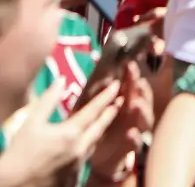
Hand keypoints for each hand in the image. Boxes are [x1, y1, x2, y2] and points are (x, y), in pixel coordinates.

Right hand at [0, 78, 121, 186]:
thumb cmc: (20, 152)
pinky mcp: (75, 176)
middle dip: (110, 113)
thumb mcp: (32, 122)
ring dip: (99, 130)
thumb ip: (48, 100)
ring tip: (103, 120)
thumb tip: (61, 80)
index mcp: (71, 134)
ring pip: (94, 143)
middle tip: (119, 101)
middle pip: (101, 127)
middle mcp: (80, 149)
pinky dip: (87, 147)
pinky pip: (86, 158)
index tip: (116, 85)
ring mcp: (79, 165)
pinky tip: (84, 143)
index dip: (106, 96)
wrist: (13, 183)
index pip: (94, 110)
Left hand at [88, 63, 152, 183]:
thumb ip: (101, 92)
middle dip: (141, 90)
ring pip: (145, 119)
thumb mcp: (98, 109)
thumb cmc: (101, 128)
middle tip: (137, 82)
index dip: (133, 75)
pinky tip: (130, 133)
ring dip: (143, 111)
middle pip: (144, 98)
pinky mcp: (132, 147)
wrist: (101, 158)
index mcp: (128, 101)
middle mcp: (136, 113)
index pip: (133, 85)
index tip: (129, 64)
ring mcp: (137, 129)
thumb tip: (98, 66)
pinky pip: (136, 143)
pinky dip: (135, 138)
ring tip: (136, 105)